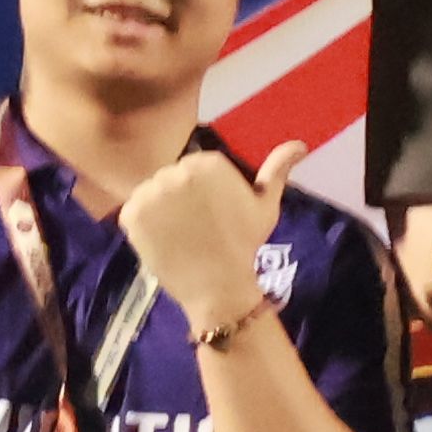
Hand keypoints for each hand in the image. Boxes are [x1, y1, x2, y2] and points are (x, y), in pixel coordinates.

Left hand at [113, 133, 297, 316]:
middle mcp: (176, 170)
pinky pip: (132, 213)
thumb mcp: (266, 205)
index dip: (201, 192)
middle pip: (170, 178)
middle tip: (195, 227)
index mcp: (207, 162)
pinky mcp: (131, 214)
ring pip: (150, 194)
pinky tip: (163, 241)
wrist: (219, 287)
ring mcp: (150, 192)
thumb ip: (277, 169)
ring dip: (159, 211)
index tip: (212, 213)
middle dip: (179, 198)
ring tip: (179, 235)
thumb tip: (299, 144)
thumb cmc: (244, 245)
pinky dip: (142, 227)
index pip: (193, 167)